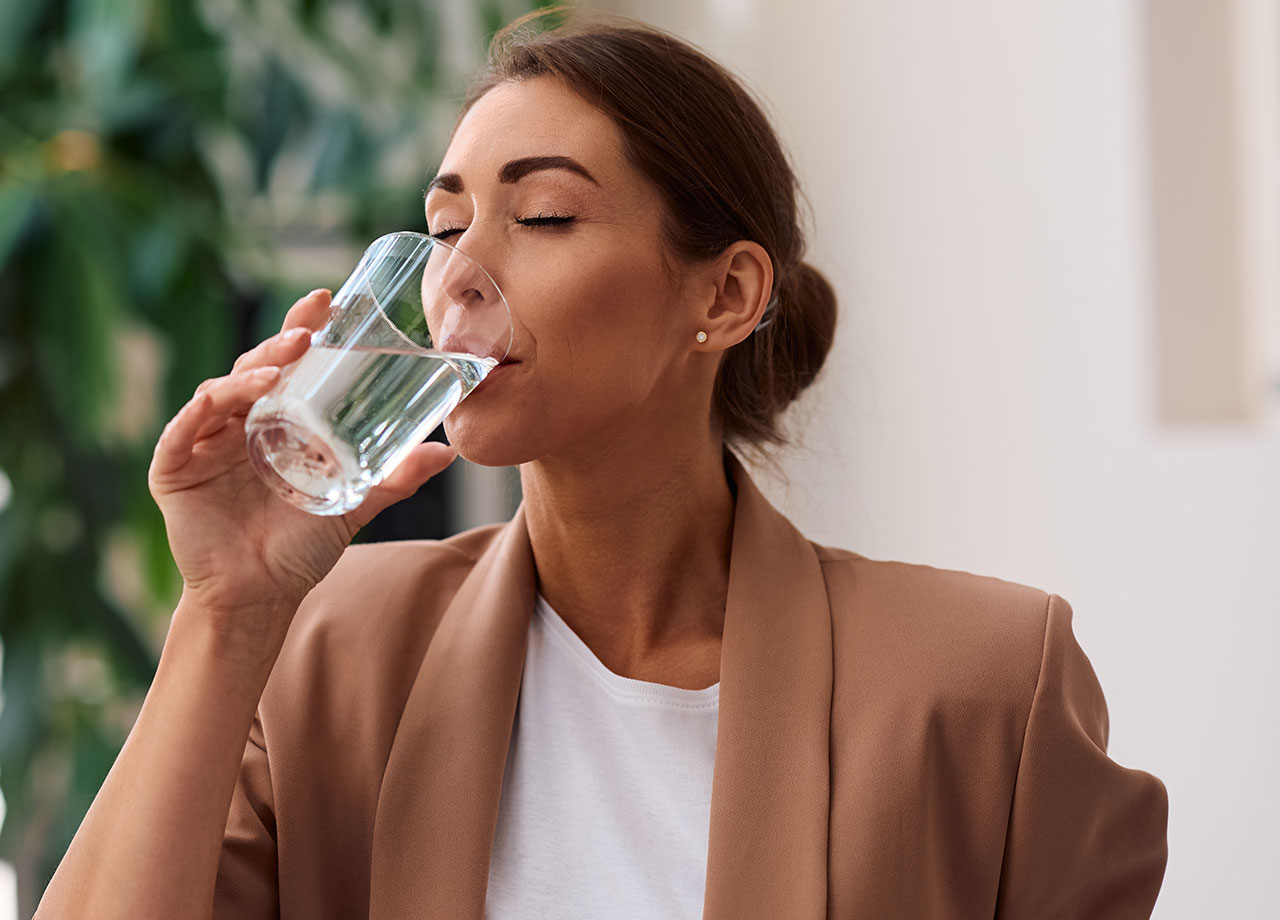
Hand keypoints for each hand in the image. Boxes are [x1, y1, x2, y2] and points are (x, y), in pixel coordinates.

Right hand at [148, 289, 458, 637]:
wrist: (261, 597)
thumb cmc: (301, 545)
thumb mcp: (355, 503)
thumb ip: (396, 478)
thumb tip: (448, 453)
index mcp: (275, 420)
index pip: (287, 364)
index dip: (302, 329)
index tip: (328, 302)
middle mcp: (237, 424)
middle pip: (254, 369)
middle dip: (280, 344)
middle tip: (308, 329)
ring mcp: (203, 444)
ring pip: (219, 393)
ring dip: (246, 376)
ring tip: (280, 370)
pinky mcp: (173, 470)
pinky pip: (181, 433)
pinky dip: (199, 414)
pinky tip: (219, 402)